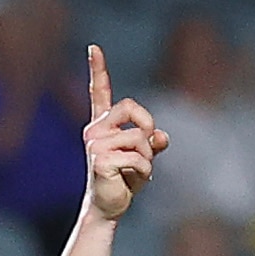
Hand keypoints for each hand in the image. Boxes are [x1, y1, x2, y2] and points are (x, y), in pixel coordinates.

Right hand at [77, 46, 165, 222]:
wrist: (108, 208)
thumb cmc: (124, 180)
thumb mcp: (144, 156)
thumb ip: (153, 141)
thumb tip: (160, 136)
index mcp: (102, 125)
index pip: (99, 92)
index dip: (97, 69)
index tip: (93, 48)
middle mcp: (95, 131)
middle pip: (131, 108)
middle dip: (148, 125)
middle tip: (149, 145)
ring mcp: (95, 145)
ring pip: (139, 138)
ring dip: (147, 158)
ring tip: (136, 173)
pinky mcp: (100, 160)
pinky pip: (137, 158)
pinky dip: (143, 172)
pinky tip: (131, 181)